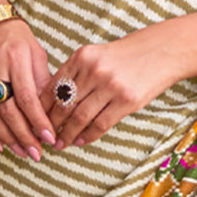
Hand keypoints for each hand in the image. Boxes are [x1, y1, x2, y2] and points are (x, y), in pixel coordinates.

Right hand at [0, 0, 55, 159]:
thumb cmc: (17, 40)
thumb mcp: (36, 54)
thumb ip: (44, 83)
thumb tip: (54, 115)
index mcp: (15, 58)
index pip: (27, 98)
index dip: (38, 121)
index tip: (50, 139)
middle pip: (8, 110)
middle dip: (24, 136)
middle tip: (37, 154)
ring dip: (8, 138)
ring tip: (23, 152)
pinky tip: (0, 145)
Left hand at [43, 12, 196, 149]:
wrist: (160, 52)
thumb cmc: (128, 57)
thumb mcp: (98, 56)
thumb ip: (79, 73)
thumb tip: (57, 99)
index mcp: (82, 56)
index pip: (53, 85)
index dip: (42, 106)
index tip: (36, 120)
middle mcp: (92, 70)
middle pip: (64, 102)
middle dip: (52, 123)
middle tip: (45, 137)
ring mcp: (109, 86)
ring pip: (79, 116)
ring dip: (67, 133)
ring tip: (60, 144)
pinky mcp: (125, 101)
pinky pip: (100, 124)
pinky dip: (88, 135)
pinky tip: (80, 141)